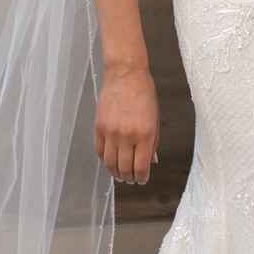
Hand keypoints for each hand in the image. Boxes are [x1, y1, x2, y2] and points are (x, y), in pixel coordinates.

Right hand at [94, 65, 158, 185]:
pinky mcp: (99, 127)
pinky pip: (100, 151)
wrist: (125, 74)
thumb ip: (153, 142)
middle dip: (128, 178)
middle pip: (124, 168)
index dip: (141, 178)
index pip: (141, 167)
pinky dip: (104, 160)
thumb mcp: (155, 119)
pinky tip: (110, 160)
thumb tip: (151, 162)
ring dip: (115, 172)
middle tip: (131, 179)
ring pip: (110, 163)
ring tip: (120, 174)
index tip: (142, 180)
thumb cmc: (144, 94)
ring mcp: (111, 132)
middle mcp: (127, 136)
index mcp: (145, 134)